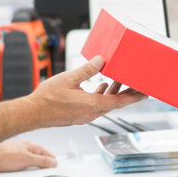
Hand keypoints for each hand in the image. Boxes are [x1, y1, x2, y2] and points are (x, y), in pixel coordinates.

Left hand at [0, 139, 55, 173]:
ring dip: (28, 170)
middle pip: (35, 158)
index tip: (56, 164)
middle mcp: (20, 150)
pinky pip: (16, 169)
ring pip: (25, 164)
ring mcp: (12, 156)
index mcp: (28, 146)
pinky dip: (19, 174)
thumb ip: (41, 161)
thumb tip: (52, 162)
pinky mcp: (5, 164)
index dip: (51, 158)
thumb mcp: (27, 159)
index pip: (44, 152)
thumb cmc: (2, 155)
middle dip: (40, 165)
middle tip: (46, 171)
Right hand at [28, 56, 144, 127]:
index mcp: (91, 105)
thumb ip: (86, 70)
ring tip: (117, 81)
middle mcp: (90, 113)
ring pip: (104, 104)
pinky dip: (102, 96)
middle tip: (136, 84)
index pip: (119, 102)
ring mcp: (84, 116)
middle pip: (114, 103)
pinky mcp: (78, 115)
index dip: (133, 97)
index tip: (144, 94)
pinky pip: (96, 106)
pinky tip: (100, 87)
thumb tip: (100, 60)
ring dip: (112, 93)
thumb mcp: (68, 79)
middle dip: (125, 93)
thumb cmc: (47, 99)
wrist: (32, 113)